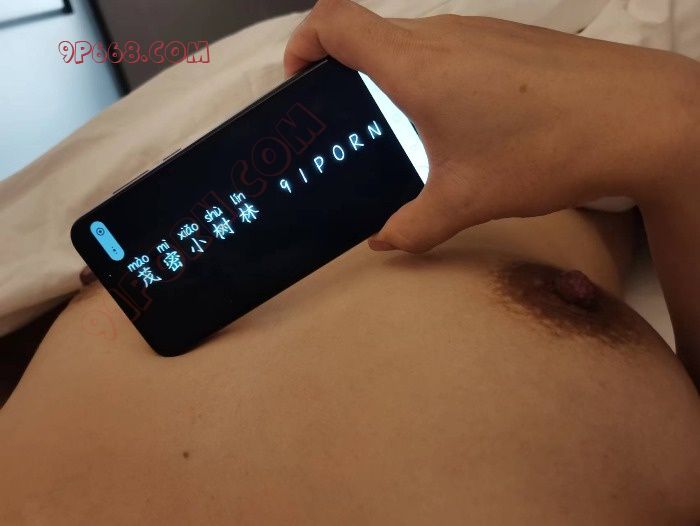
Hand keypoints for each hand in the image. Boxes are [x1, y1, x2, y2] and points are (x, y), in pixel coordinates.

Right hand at [285, 0, 698, 251]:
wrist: (639, 117)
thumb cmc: (543, 150)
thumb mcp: (467, 200)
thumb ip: (413, 227)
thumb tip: (384, 243)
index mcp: (416, 65)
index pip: (335, 22)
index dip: (303, 43)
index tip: (301, 82)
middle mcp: (442, 35)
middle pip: (370, 34)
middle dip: (345, 74)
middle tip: (348, 125)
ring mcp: (480, 30)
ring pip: (412, 42)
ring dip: (392, 77)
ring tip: (403, 130)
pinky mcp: (509, 39)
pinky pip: (451, 48)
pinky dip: (432, 76)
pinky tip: (458, 123)